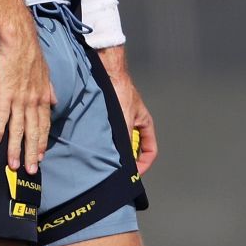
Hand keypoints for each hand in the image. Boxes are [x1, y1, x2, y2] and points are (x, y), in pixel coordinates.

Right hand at [0, 24, 54, 173]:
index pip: (44, 125)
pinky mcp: (6, 93)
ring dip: (15, 148)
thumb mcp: (46, 75)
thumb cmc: (31, 56)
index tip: (40, 156)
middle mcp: (34, 101)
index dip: (42, 142)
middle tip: (30, 171)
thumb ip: (50, 91)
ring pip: (19, 128)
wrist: (20, 40)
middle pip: (33, 132)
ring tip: (14, 164)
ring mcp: (20, 98)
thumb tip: (55, 102)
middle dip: (32, 153)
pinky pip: (2, 115)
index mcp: (43, 98)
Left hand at [98, 46, 157, 172]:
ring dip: (113, 149)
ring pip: (119, 142)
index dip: (144, 164)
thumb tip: (124, 160)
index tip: (134, 172)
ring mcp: (121, 120)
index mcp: (144, 124)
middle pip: (133, 148)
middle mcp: (133, 123)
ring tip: (103, 154)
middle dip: (126, 158)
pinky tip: (94, 142)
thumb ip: (126, 140)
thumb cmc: (120, 90)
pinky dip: (103, 140)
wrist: (106, 73)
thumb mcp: (125, 119)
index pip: (150, 151)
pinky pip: (107, 134)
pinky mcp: (107, 117)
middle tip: (115, 166)